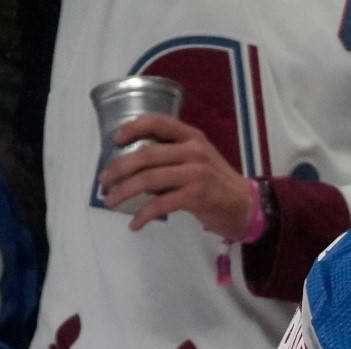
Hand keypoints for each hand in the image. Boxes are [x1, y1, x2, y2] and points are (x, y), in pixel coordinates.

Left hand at [99, 113, 253, 239]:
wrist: (246, 206)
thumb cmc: (217, 183)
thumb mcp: (199, 159)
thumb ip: (172, 155)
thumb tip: (133, 164)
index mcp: (192, 137)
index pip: (158, 122)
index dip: (133, 128)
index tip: (116, 139)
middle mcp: (194, 151)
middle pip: (146, 155)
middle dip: (119, 168)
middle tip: (103, 180)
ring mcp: (196, 173)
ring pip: (149, 179)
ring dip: (124, 191)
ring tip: (110, 201)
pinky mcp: (197, 196)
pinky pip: (161, 204)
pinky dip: (143, 215)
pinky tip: (135, 223)